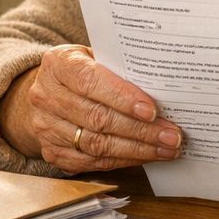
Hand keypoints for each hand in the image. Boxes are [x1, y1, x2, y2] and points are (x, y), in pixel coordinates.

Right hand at [0, 44, 182, 173]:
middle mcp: (46, 96)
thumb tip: (163, 86)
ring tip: (166, 148)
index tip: (152, 110)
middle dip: (140, 129)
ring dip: (137, 149)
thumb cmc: (85, 70)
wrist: (50, 91)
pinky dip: (123, 160)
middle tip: (172, 135)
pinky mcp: (51, 151)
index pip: (91, 82)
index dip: (122, 97)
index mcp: (58, 64)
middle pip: (97, 118)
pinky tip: (146, 156)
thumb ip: (121, 68)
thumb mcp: (97, 56)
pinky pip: (92, 161)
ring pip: (96, 144)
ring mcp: (45, 127)